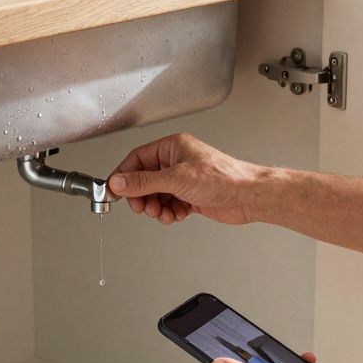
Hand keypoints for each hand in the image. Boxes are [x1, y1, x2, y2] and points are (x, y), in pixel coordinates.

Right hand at [107, 134, 265, 224]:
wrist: (248, 196)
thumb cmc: (223, 177)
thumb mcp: (176, 178)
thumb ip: (144, 182)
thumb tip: (120, 182)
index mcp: (172, 147)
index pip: (137, 159)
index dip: (124, 175)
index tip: (114, 190)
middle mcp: (177, 161)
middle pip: (145, 180)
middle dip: (142, 196)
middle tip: (142, 207)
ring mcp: (184, 179)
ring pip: (156, 195)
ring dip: (156, 207)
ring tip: (162, 213)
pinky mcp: (191, 196)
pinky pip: (169, 205)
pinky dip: (169, 213)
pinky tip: (176, 215)